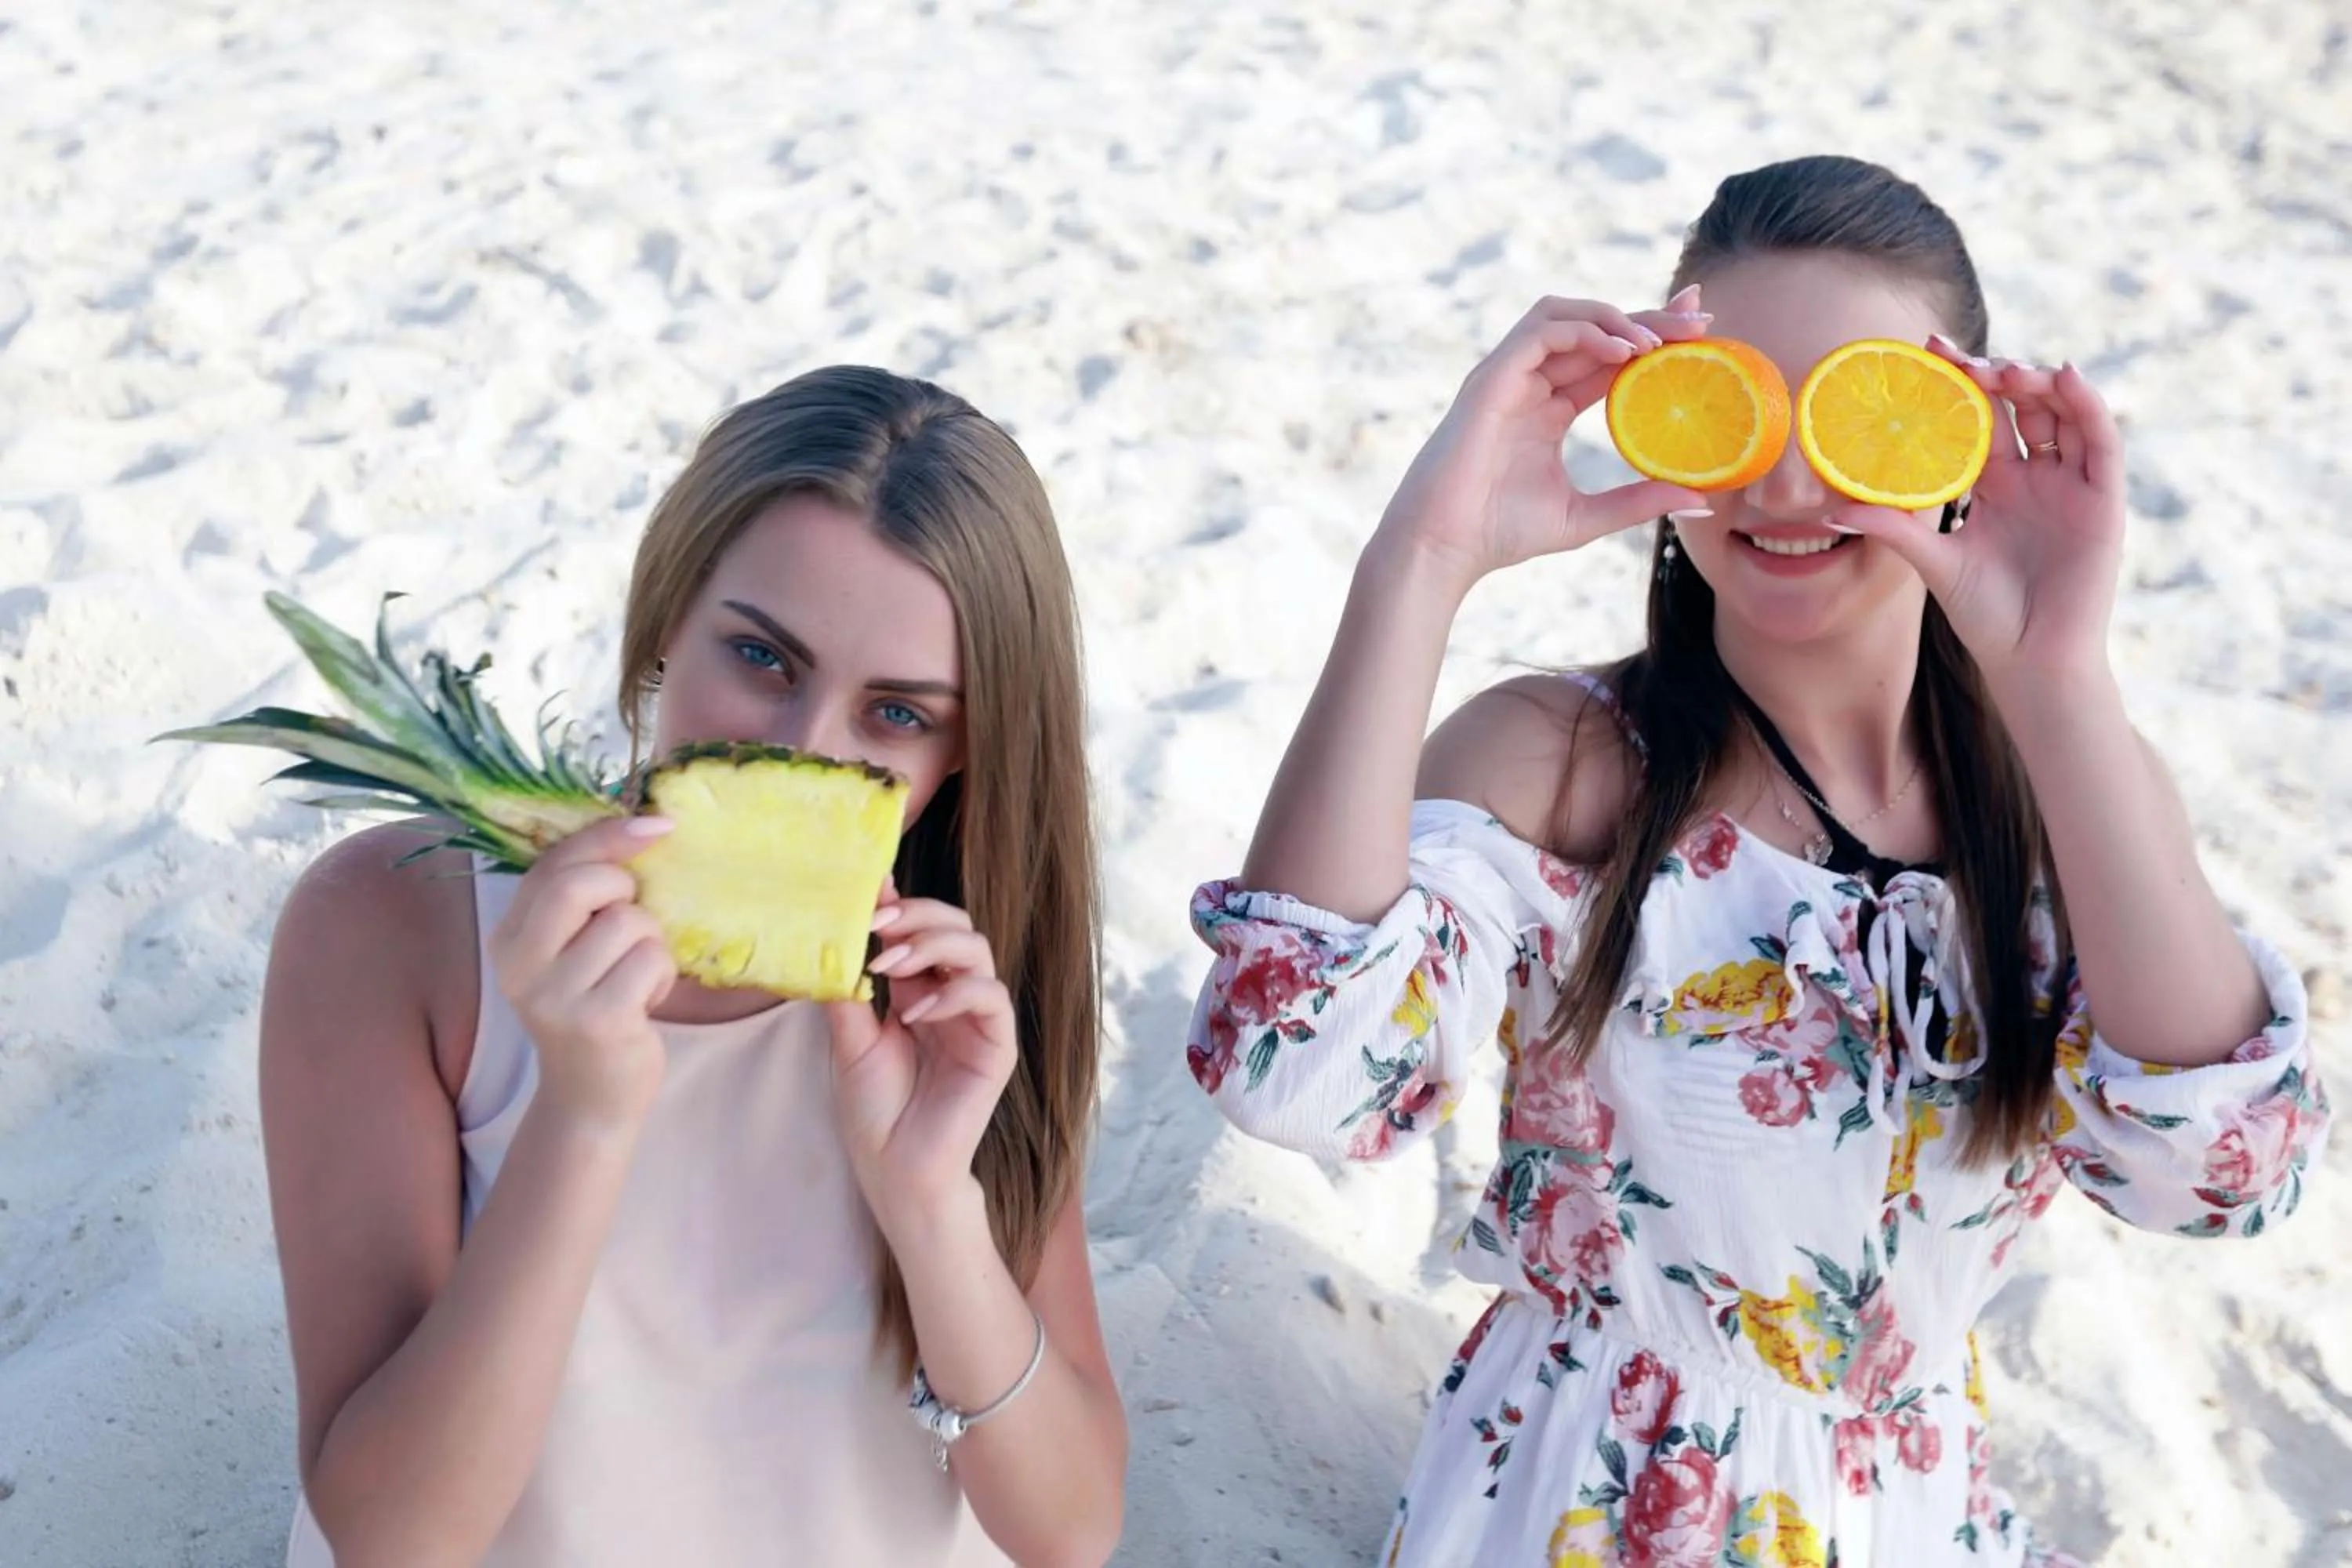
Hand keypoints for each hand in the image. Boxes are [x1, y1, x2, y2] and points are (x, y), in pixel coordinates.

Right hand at [485, 815, 677, 1129]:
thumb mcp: (574, 949)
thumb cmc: (596, 1005)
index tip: (656, 826)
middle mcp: (520, 966)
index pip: (553, 865)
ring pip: (629, 923)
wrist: (593, 1096)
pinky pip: (651, 961)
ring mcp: (555, 996)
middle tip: (632, 921)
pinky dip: (662, 975)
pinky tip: (644, 1001)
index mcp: (509, 938)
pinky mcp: (597, 1020)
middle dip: (624, 889)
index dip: (606, 837)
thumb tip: (647, 826)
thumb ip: (587, 896)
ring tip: (635, 976)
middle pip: (580, 886)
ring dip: (650, 944)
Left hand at [825, 888, 1018, 1238]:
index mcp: (917, 989)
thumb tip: (834, 933)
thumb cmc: (873, 1111)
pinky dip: (954, 993)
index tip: (870, 888)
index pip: (920, 929)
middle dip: (918, 915)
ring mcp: (976, 1019)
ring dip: (933, 945)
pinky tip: (915, 1013)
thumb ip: (850, 988)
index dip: (901, 903)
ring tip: (890, 967)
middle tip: (880, 925)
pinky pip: (991, 997)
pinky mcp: (997, 1045)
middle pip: (956, 925)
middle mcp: (951, 996)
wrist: (894, 1170)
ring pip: (977, 950)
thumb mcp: (848, 1039)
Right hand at [1372, 290, 1712, 588]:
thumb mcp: (1587, 517)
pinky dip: (1583, 332)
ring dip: (1614, 317)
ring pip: (1563, 315)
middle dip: (1647, 317)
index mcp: (1547, 409)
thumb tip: (1701, 501)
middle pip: (1592, 329)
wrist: (1443, 546)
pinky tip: (1621, 352)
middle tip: (1699, 319)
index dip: (1650, 337)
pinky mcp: (1490, 379)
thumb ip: (1638, 501)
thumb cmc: (1500, 533)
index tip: (1701, 331)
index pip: (1606, 357)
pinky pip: (1540, 333)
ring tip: (1656, 339)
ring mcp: (1507, 377)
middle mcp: (1528, 384)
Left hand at [1838, 339, 2126, 685]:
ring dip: (2037, 383)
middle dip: (1993, 374)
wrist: (2031, 659)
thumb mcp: (1933, 563)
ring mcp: (2070, 484)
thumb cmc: (1985, 615)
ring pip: (2061, 414)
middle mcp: (2033, 476)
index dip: (1959, 384)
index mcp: (1993, 485)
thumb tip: (1833, 508)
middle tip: (1959, 357)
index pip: (1977, 419)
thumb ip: (1893, 529)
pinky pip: (2100, 443)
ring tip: (2004, 368)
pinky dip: (2087, 407)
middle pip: (2020, 406)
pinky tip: (2067, 377)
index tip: (1929, 351)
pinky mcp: (2102, 500)